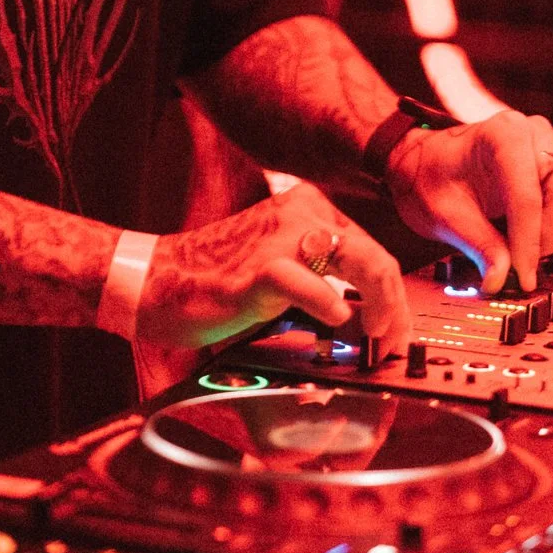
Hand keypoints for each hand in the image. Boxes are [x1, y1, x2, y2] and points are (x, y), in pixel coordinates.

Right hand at [140, 182, 412, 351]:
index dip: (393, 296)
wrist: (156, 279)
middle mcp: (301, 212)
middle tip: (392, 344)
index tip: (393, 332)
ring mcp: (281, 236)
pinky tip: (336, 321)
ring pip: (361, 262)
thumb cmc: (215, 281)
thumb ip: (324, 282)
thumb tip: (370, 318)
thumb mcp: (282, 271)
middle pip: (376, 258)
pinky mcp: (260, 268)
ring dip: (380, 309)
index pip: (371, 251)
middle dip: (395, 307)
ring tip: (375, 339)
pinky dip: (330, 307)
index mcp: (308, 209)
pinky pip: (311, 285)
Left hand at [386, 112, 552, 293]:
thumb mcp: (443, 214)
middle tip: (523, 262)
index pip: (527, 195)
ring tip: (539, 239)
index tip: (523, 276)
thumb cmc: (432, 177)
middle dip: (548, 235)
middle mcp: (536, 134)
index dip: (528, 242)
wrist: (428, 160)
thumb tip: (501, 281)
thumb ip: (478, 246)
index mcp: (503, 135)